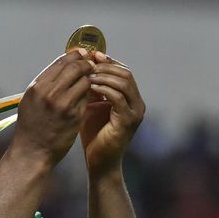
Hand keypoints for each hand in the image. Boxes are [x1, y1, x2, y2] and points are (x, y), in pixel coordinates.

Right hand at [11, 49, 93, 164]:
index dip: (75, 55)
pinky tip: (95, 94)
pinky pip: (88, 97)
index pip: (60, 62)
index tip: (83, 54)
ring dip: (91, 79)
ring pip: (85, 80)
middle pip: (75, 67)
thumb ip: (44, 85)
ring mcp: (62, 104)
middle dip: (86, 64)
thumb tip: (62, 69)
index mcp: (37, 86)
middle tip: (93, 66)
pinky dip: (92, 93)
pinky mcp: (74, 115)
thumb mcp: (30, 101)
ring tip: (95, 80)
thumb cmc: (31, 127)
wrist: (32, 152)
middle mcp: (49, 92)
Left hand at [80, 51, 144, 174]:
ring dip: (103, 76)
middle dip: (105, 66)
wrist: (99, 161)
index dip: (107, 61)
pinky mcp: (128, 121)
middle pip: (125, 73)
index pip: (123, 71)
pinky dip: (103, 89)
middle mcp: (138, 103)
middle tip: (87, 64)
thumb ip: (91, 88)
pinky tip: (88, 87)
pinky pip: (117, 97)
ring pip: (123, 82)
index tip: (90, 55)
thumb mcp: (91, 105)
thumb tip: (80, 66)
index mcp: (131, 98)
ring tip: (86, 74)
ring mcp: (136, 112)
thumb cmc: (94, 134)